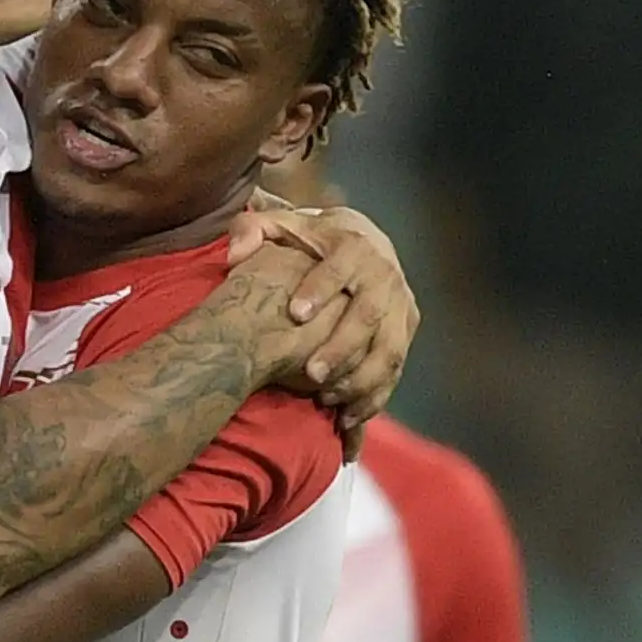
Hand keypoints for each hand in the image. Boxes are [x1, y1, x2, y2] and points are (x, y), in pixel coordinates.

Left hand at [227, 202, 418, 430]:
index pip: (338, 268)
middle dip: (341, 347)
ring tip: (326, 401)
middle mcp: (383, 275)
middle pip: (367, 315)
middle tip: (311, 374)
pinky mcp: (406, 329)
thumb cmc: (310, 239)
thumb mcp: (281, 225)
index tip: (295, 313)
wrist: (363, 240)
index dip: (319, 289)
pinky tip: (348, 417)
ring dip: (361, 379)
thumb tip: (235, 255)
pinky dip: (375, 395)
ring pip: (388, 348)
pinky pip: (395, 368)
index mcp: (353, 246)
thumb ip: (252, 232)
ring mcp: (400, 305)